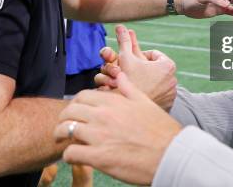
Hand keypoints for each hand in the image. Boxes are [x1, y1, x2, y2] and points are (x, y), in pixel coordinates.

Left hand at [55, 72, 181, 184]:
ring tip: (63, 141)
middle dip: (63, 119)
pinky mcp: (99, 157)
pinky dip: (68, 155)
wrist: (171, 154)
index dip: (75, 104)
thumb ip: (128, 88)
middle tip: (62, 127)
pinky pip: (71, 153)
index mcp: (113, 102)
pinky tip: (73, 156)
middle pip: (70, 111)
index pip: (82, 96)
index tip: (75, 112)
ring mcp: (99, 136)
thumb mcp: (145, 102)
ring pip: (65, 130)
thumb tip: (119, 75)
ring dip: (61, 135)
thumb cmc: (161, 129)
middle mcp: (103, 116)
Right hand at [95, 25, 176, 110]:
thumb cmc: (127, 81)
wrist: (129, 109)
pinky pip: (160, 95)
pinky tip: (139, 94)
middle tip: (131, 72)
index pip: (154, 54)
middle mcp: (174, 79)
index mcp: (167, 65)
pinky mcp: (168, 105)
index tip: (132, 61)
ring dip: (147, 81)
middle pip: (155, 69)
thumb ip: (124, 41)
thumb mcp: (125, 58)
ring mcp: (172, 94)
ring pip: (157, 82)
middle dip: (143, 69)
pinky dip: (150, 93)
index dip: (140, 56)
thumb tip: (120, 26)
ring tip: (134, 83)